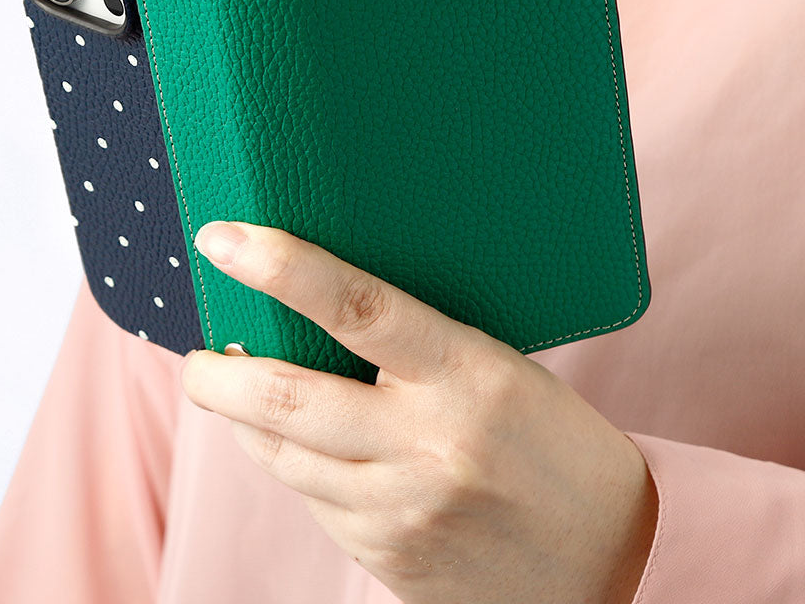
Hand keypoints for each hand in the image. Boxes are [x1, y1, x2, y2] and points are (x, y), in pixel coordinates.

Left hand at [181, 220, 658, 603]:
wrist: (612, 568)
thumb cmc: (555, 446)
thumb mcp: (499, 370)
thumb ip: (415, 347)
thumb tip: (318, 311)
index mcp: (467, 373)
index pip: (358, 304)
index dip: (281, 266)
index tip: (223, 239)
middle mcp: (428, 442)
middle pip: (288, 397)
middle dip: (217, 376)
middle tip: (195, 358)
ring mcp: (402, 507)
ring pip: (282, 455)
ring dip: (242, 420)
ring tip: (233, 394)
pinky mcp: (386, 554)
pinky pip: (309, 501)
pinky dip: (287, 465)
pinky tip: (298, 448)